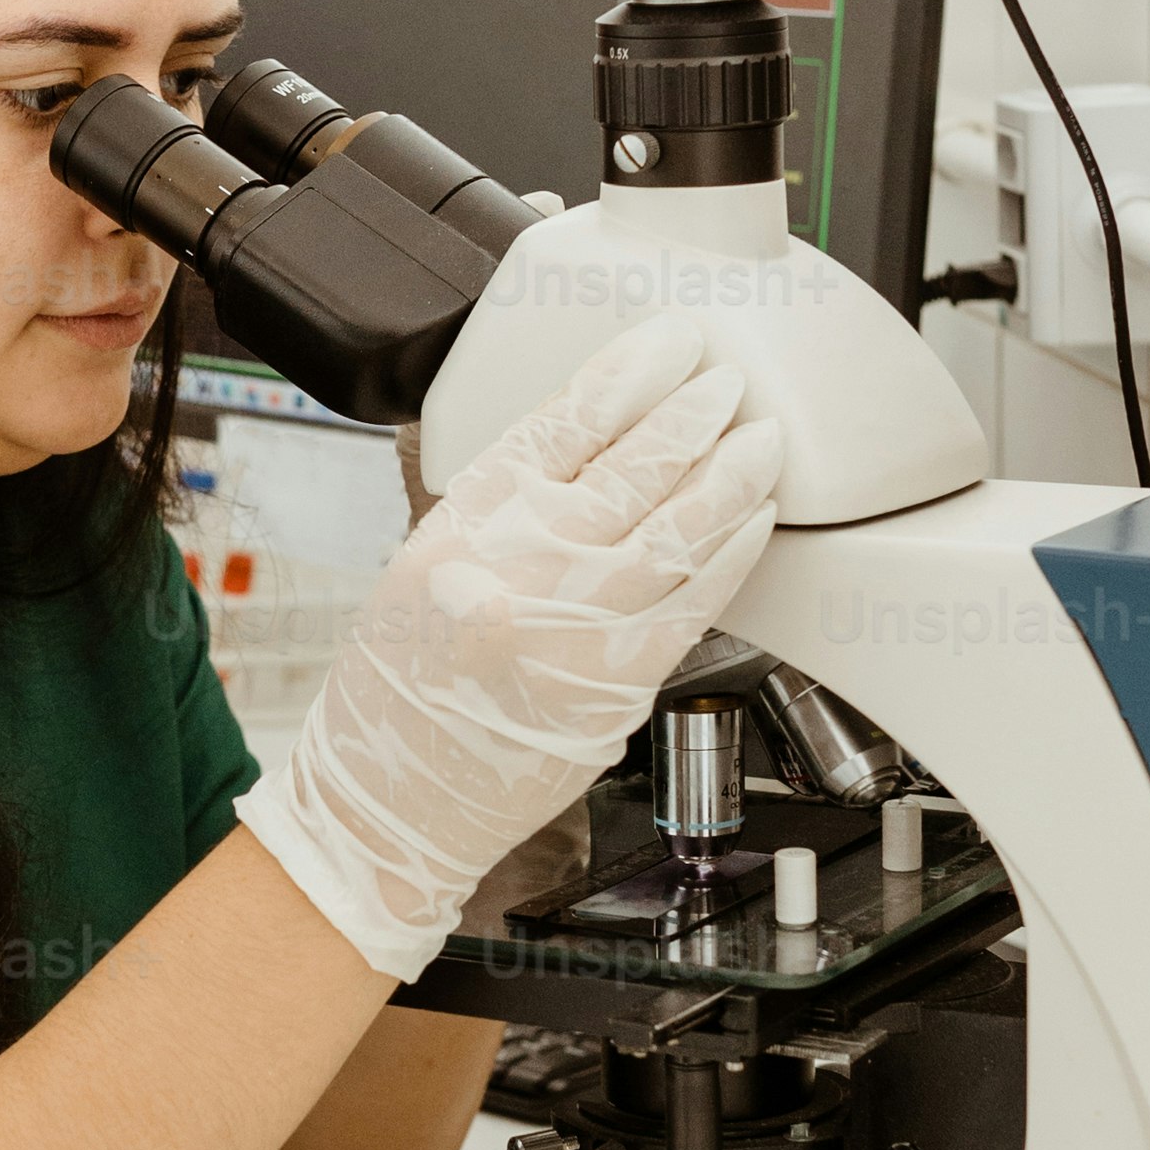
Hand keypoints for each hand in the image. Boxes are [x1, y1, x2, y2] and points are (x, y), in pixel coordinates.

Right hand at [240, 315, 779, 981]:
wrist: (388, 805)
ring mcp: (570, 624)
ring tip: (761, 439)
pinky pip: (692, 601)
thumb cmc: (401, 694)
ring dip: (730, 473)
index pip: (560, 420)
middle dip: (692, 412)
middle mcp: (516, 564)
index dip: (627, 373)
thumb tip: (598, 447)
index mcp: (462, 522)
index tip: (668, 344)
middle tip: (728, 381)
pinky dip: (731, 553)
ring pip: (674, 526)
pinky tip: (753, 521)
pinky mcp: (614, 682)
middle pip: (629, 464)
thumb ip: (505, 506)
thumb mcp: (426, 565)